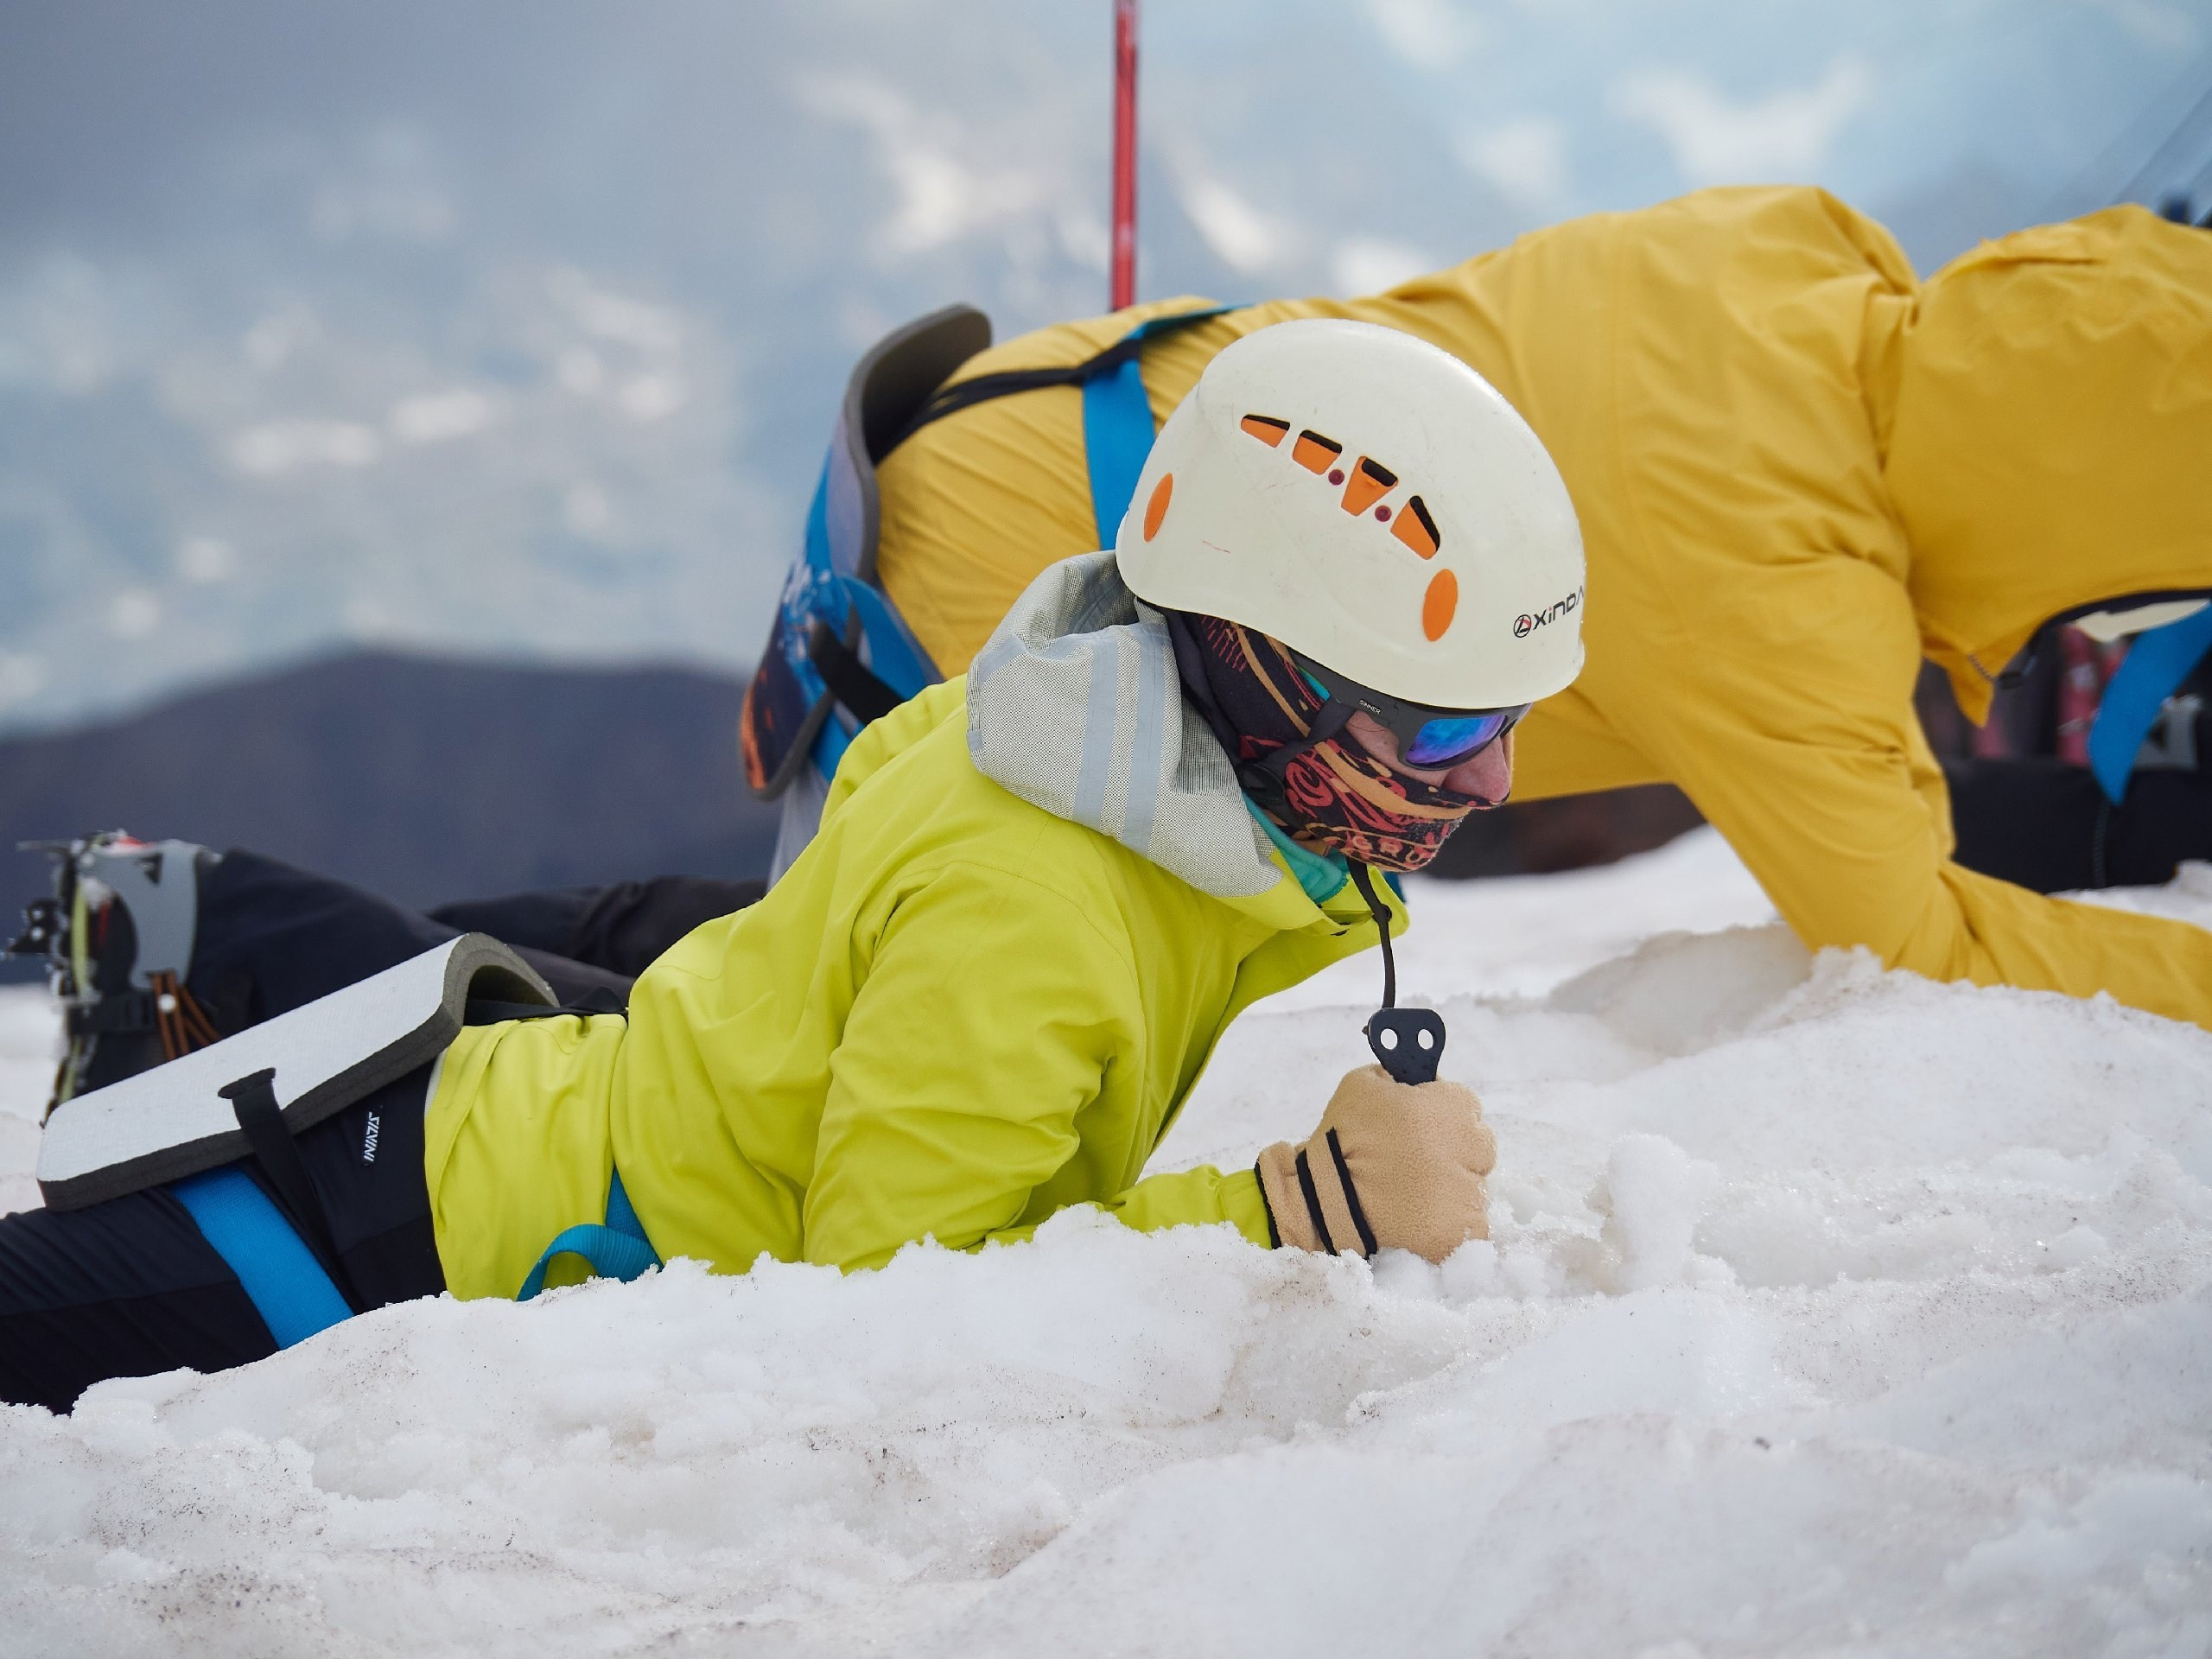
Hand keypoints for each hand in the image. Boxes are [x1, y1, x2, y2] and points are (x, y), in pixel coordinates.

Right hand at [1255, 1064, 1494, 1262]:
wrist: (1325, 1198)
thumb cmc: (1341, 1137)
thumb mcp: (1363, 1084)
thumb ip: (1398, 1074)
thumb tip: (1414, 1076)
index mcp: (1450, 1106)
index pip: (1467, 1106)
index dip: (1443, 1117)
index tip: (1421, 1129)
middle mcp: (1469, 1145)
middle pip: (1479, 1147)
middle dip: (1454, 1152)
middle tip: (1416, 1163)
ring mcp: (1469, 1192)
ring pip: (1476, 1187)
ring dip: (1453, 1189)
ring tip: (1413, 1194)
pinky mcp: (1461, 1231)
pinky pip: (1472, 1224)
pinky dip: (1453, 1222)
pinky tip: (1422, 1217)